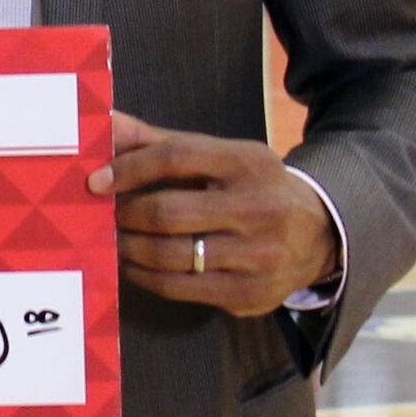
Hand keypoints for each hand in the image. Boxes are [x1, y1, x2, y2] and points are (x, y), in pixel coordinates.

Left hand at [88, 111, 338, 315]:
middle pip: (169, 213)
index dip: (128, 169)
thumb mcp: (219, 157)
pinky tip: (135, 265)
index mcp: (247, 163)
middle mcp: (258, 208)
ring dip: (130, 248)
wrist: (319, 233)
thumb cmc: (251, 188)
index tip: (96, 182)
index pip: (175, 158)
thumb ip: (160, 143)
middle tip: (107, 216)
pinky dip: (146, 276)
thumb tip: (106, 123)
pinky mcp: (250, 293)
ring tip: (116, 240)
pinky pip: (179, 288)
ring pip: (170, 255)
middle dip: (126, 215)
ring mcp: (257, 255)